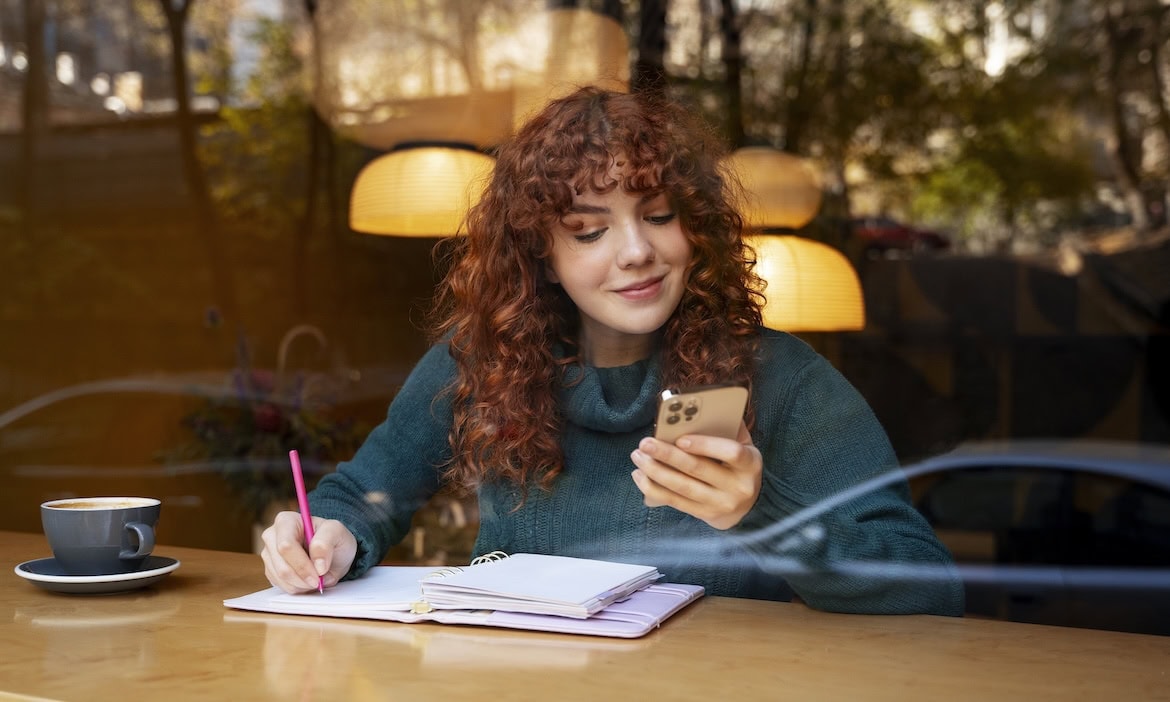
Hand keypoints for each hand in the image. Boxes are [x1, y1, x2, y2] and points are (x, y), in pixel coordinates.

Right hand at [260, 511, 357, 593]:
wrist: (332, 550)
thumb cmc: (332, 538)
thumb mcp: (337, 532)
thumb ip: (326, 544)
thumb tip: (318, 565)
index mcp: (286, 520)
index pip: (286, 546)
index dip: (302, 564)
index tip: (319, 574)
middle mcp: (272, 536)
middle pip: (281, 566)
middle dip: (303, 577)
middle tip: (319, 580)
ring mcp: (268, 554)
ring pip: (280, 578)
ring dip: (301, 584)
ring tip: (316, 578)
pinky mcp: (270, 569)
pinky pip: (280, 585)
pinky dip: (297, 587)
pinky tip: (307, 579)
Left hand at [629, 422, 762, 529]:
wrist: (749, 506)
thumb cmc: (738, 465)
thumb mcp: (743, 445)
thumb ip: (727, 429)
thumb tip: (701, 411)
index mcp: (750, 464)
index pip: (731, 452)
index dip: (705, 445)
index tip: (680, 439)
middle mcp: (738, 487)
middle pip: (698, 469)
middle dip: (667, 455)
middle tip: (645, 443)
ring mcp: (720, 504)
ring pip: (682, 487)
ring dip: (655, 471)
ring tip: (638, 456)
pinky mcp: (704, 515)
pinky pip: (675, 501)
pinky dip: (653, 488)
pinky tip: (639, 475)